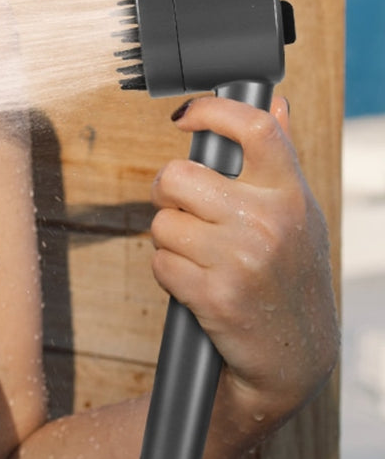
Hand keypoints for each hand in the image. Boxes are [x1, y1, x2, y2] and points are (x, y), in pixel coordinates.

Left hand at [149, 94, 337, 436]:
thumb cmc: (289, 275)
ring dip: (169, 238)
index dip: (211, 110)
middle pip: (177, 175)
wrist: (293, 358)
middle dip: (167, 192)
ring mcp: (241, 259)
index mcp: (290, 195)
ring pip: (162, 221)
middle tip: (183, 208)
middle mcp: (269, 223)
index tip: (186, 116)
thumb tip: (275, 101)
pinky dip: (168, 272)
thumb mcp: (297, 214)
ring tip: (200, 254)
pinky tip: (197, 282)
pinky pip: (160, 261)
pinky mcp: (214, 295)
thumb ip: (281, 157)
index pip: (255, 128)